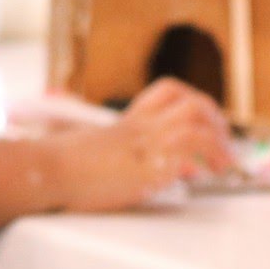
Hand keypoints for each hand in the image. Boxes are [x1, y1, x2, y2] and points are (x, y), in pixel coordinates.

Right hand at [52, 77, 233, 211]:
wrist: (46, 171)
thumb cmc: (54, 168)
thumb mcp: (84, 154)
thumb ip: (106, 154)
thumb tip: (113, 168)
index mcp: (126, 123)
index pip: (167, 93)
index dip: (192, 103)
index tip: (202, 126)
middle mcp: (140, 127)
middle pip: (191, 100)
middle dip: (216, 121)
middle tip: (222, 146)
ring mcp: (146, 141)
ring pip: (197, 115)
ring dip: (220, 139)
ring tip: (223, 164)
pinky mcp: (152, 161)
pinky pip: (193, 144)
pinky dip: (210, 156)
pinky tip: (207, 175)